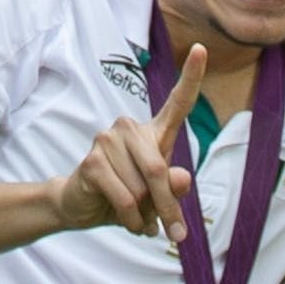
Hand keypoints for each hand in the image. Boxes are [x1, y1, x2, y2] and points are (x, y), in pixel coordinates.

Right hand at [55, 38, 202, 242]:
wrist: (82, 207)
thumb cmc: (126, 196)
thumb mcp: (157, 198)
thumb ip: (173, 189)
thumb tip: (180, 179)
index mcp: (153, 132)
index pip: (177, 102)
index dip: (191, 77)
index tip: (202, 49)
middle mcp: (130, 128)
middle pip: (159, 169)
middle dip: (168, 208)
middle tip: (176, 234)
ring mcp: (108, 140)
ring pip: (142, 188)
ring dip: (145, 215)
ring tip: (137, 219)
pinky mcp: (93, 160)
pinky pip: (125, 198)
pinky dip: (131, 219)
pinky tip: (126, 221)